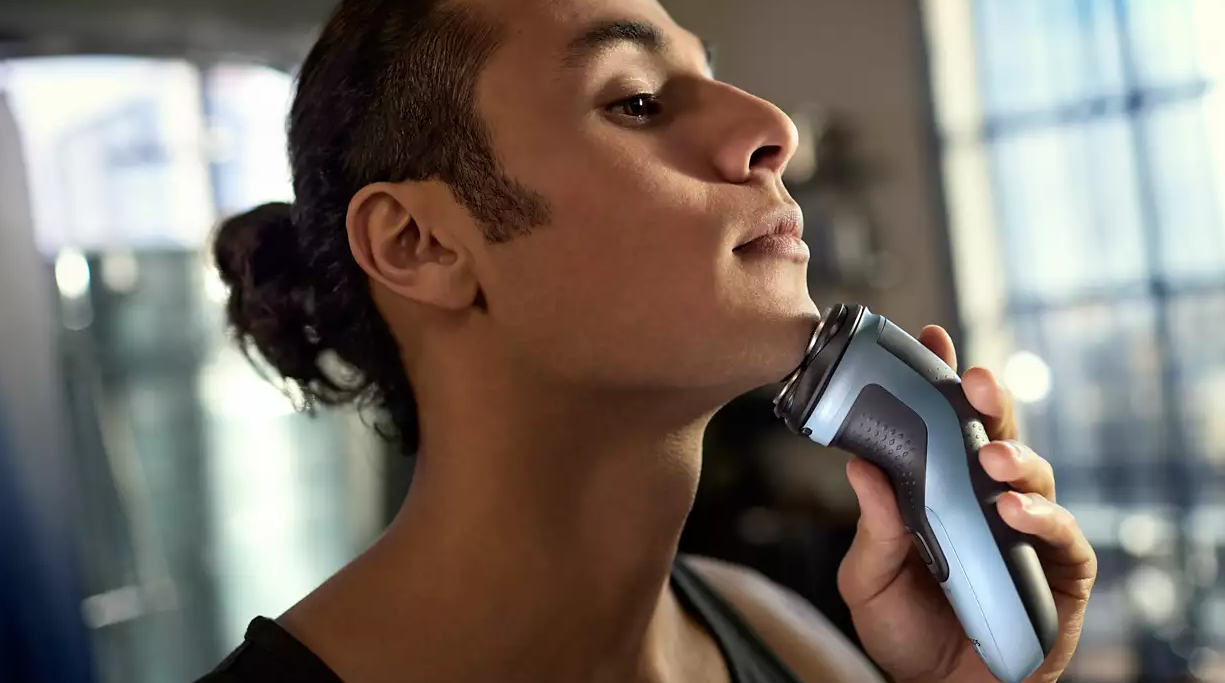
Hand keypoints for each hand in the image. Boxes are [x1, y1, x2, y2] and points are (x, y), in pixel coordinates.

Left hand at [836, 325, 1096, 682]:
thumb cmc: (903, 629)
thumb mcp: (868, 578)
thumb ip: (871, 527)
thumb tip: (860, 466)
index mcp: (941, 487)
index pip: (944, 424)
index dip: (942, 380)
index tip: (931, 337)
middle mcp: (987, 497)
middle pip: (995, 434)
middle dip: (988, 400)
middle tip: (974, 381)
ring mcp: (1027, 530)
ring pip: (1034, 474)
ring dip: (1016, 459)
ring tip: (993, 460)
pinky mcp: (1061, 570)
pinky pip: (1063, 536)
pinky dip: (1041, 520)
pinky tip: (1015, 513)